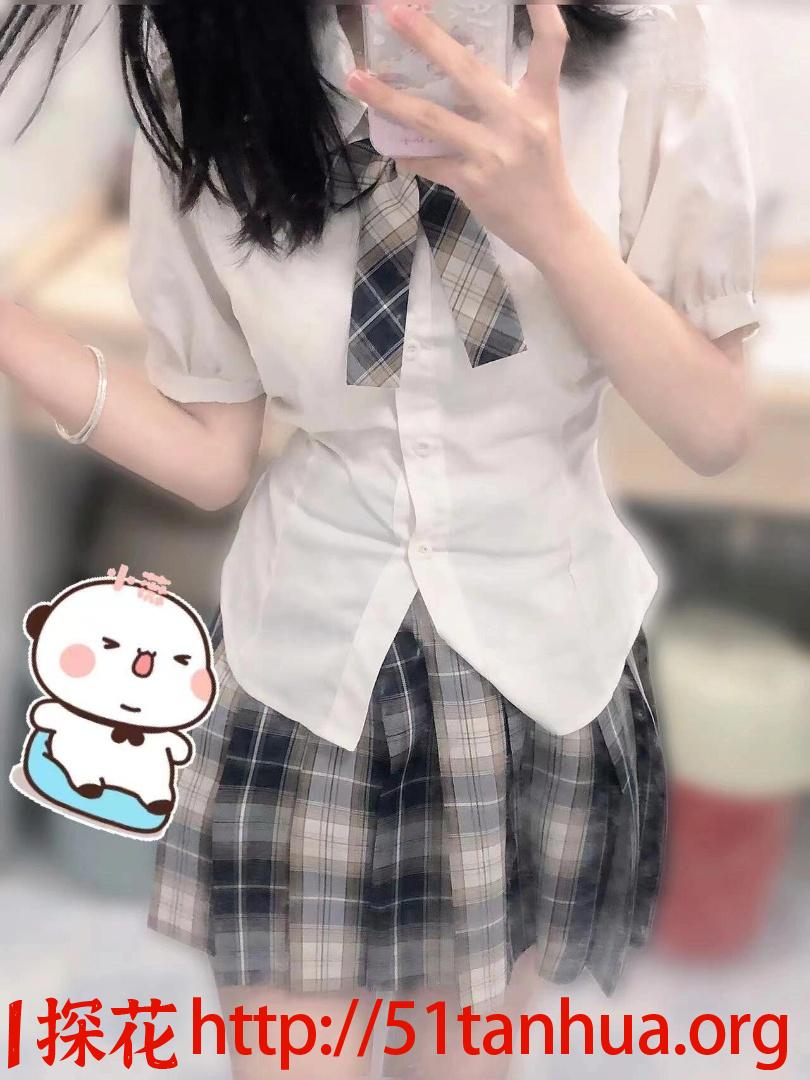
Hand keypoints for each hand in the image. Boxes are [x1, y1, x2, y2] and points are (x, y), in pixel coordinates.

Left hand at [345, 2, 585, 264]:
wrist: (552, 228)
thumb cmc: (543, 174)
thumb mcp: (540, 126)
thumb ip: (508, 99)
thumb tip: (458, 72)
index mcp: (539, 101)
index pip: (551, 44)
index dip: (542, 11)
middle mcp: (516, 121)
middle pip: (467, 71)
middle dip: (426, 39)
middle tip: (393, 12)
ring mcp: (491, 152)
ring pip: (431, 118)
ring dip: (389, 99)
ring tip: (357, 79)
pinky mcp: (471, 181)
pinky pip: (428, 162)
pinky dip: (408, 155)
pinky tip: (390, 147)